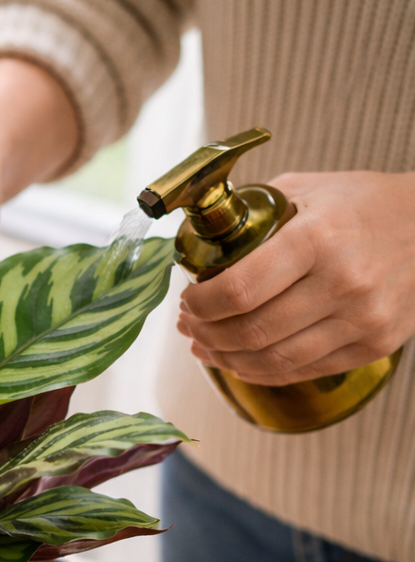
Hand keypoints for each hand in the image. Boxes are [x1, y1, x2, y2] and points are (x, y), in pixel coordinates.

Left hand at [177, 170, 414, 384]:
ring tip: (204, 347)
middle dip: (206, 334)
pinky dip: (261, 372)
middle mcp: (343, 283)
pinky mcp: (374, 346)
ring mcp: (362, 320)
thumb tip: (200, 236)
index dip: (201, 304)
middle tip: (188, 326)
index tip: (187, 300)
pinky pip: (301, 371)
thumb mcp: (308, 190)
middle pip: (251, 332)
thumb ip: (253, 211)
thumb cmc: (366, 204)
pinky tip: (239, 362)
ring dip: (226, 360)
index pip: (240, 289)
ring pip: (272, 361)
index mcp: (319, 238)